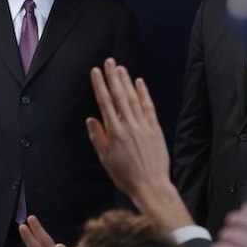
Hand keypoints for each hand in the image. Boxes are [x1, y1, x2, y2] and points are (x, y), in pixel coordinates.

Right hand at [87, 58, 192, 231]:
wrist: (151, 185)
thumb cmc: (126, 176)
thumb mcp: (106, 160)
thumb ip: (98, 137)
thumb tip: (91, 119)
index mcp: (114, 133)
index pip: (105, 103)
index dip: (99, 85)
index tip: (95, 72)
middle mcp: (128, 125)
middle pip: (118, 96)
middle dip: (112, 77)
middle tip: (108, 61)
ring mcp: (143, 126)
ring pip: (132, 98)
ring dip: (126, 82)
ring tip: (120, 68)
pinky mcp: (155, 129)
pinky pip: (148, 107)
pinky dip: (143, 94)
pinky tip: (139, 82)